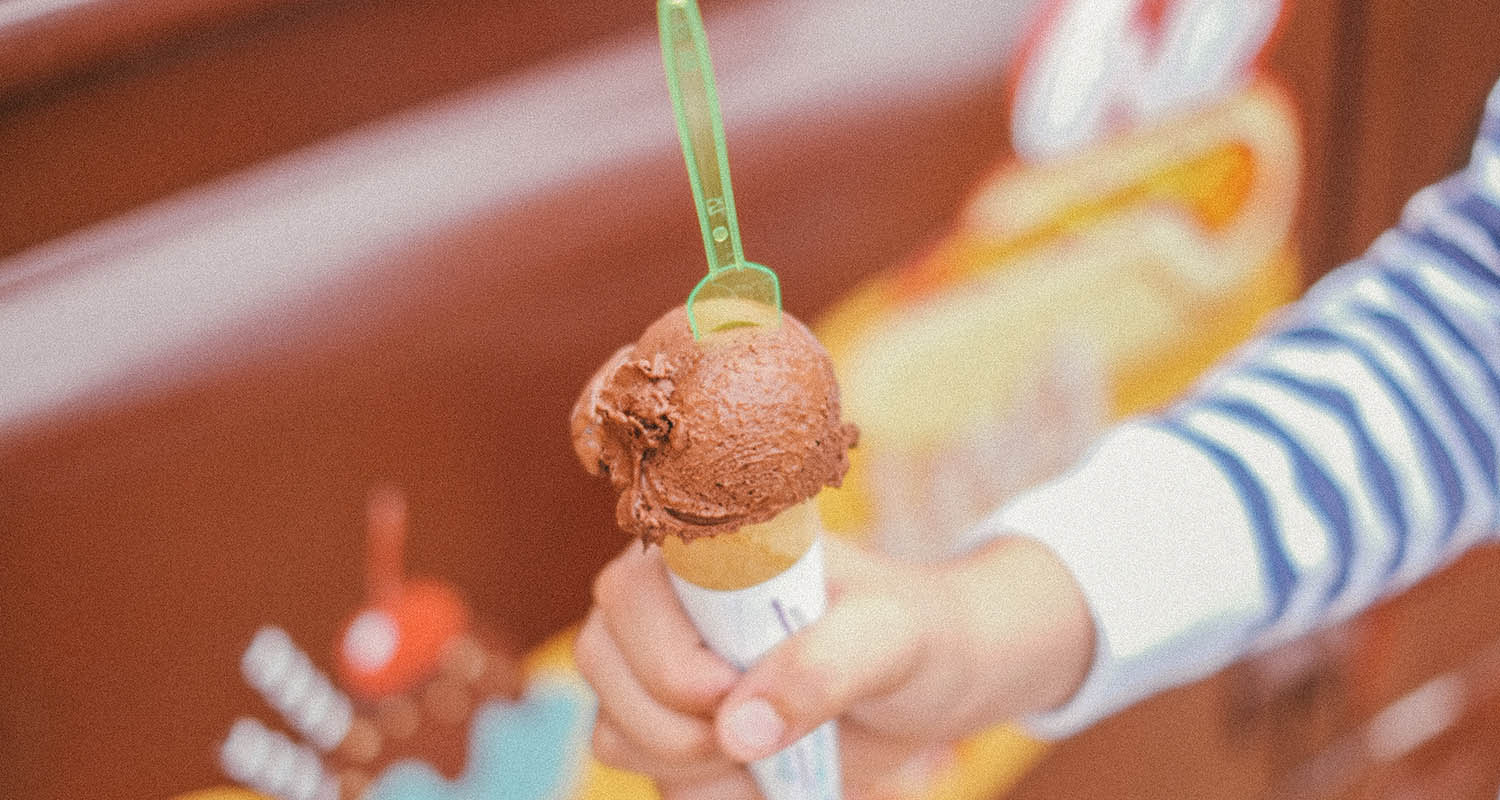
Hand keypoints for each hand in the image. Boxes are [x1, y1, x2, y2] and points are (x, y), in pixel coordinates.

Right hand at [574, 533, 1093, 798]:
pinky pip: (649, 779)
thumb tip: (738, 730)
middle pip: (601, 665)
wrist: (934, 682)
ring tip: (779, 745)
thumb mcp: (893, 638)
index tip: (735, 690)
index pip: (626, 593)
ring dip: (696, 765)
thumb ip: (825, 667)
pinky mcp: (671, 731)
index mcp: (705, 546)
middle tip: (769, 730)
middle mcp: (665, 600)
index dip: (669, 660)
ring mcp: (657, 669)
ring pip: (613, 732)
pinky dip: (709, 792)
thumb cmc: (915, 634)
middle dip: (682, 724)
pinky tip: (768, 772)